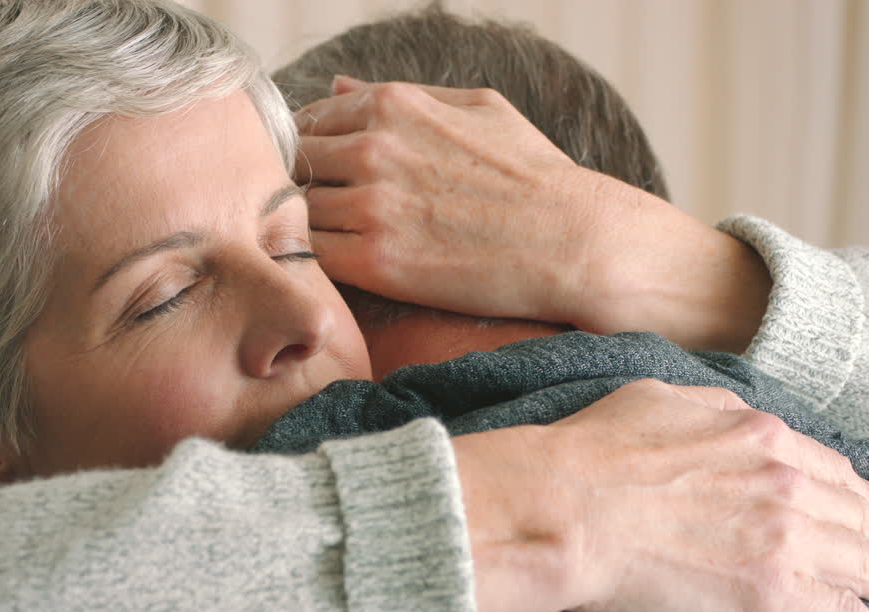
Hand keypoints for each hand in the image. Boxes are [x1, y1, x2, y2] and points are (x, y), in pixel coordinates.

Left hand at [295, 77, 770, 352]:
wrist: (573, 242)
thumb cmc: (535, 176)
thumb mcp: (478, 109)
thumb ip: (403, 95)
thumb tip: (337, 86)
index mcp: (393, 104)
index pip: (309, 122)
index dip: (313, 153)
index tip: (331, 179)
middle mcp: (372, 149)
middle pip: (295, 167)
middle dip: (306, 190)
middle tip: (333, 217)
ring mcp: (370, 206)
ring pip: (300, 214)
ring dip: (313, 229)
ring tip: (342, 246)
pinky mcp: (375, 262)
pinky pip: (316, 258)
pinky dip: (322, 264)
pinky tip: (350, 270)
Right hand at [453, 379, 868, 611]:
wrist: (565, 507)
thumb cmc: (593, 452)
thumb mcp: (659, 398)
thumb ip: (713, 407)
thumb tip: (736, 418)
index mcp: (760, 435)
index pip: (829, 469)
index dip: (859, 493)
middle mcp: (785, 482)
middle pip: (856, 516)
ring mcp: (784, 538)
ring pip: (861, 565)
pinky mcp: (771, 594)